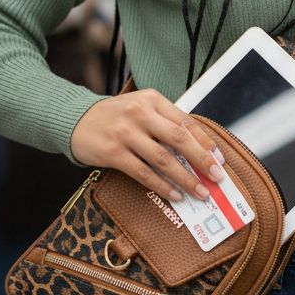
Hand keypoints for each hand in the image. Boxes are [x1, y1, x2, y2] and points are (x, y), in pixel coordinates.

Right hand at [70, 88, 226, 201]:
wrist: (75, 120)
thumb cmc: (115, 116)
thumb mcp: (141, 107)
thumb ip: (166, 121)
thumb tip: (199, 149)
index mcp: (152, 99)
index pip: (186, 121)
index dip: (205, 141)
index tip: (219, 158)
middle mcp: (140, 113)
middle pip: (179, 139)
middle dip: (201, 160)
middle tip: (216, 177)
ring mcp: (126, 133)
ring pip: (163, 159)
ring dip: (185, 178)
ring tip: (200, 192)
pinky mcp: (113, 153)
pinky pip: (143, 173)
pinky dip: (162, 186)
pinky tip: (174, 195)